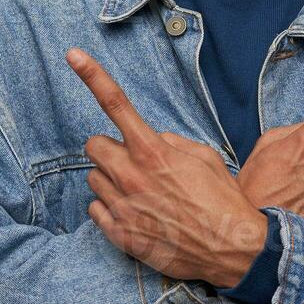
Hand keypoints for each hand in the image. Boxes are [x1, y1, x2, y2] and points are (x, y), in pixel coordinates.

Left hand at [66, 48, 266, 288]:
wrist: (231, 249)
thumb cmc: (221, 199)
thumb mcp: (204, 157)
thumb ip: (171, 142)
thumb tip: (154, 141)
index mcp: (152, 151)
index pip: (115, 104)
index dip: (92, 75)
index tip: (72, 54)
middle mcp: (131, 176)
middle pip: (94, 145)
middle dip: (110, 149)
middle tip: (135, 162)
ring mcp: (122, 206)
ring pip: (93, 178)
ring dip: (111, 179)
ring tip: (141, 193)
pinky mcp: (119, 234)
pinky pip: (95, 209)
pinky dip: (110, 208)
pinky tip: (136, 213)